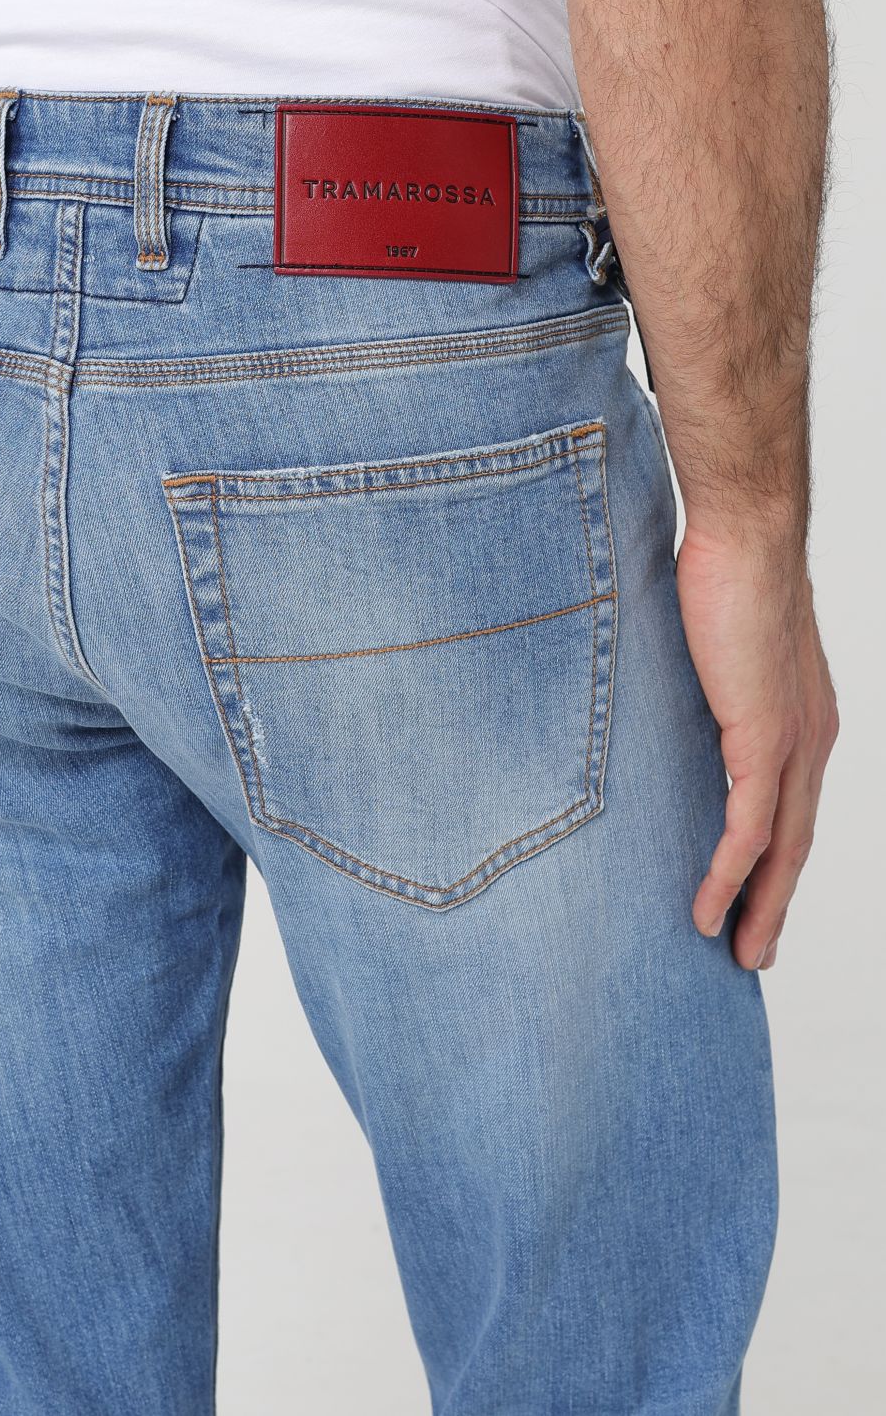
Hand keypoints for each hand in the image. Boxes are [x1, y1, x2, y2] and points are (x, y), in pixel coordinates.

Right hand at [676, 524, 837, 969]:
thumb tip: (672, 712)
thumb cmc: (726, 573)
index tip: (754, 896)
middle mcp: (811, 739)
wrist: (747, 533)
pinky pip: (749, 827)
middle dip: (776, 902)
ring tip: (738, 951)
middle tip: (754, 952)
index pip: (792, 807)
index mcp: (804, 719)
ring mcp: (793, 742)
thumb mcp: (718, 649)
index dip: (776, 860)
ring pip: (780, 848)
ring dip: (759, 905)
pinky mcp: (765, 740)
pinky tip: (709, 911)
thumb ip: (710, 690)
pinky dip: (730, 875)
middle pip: (796, 843)